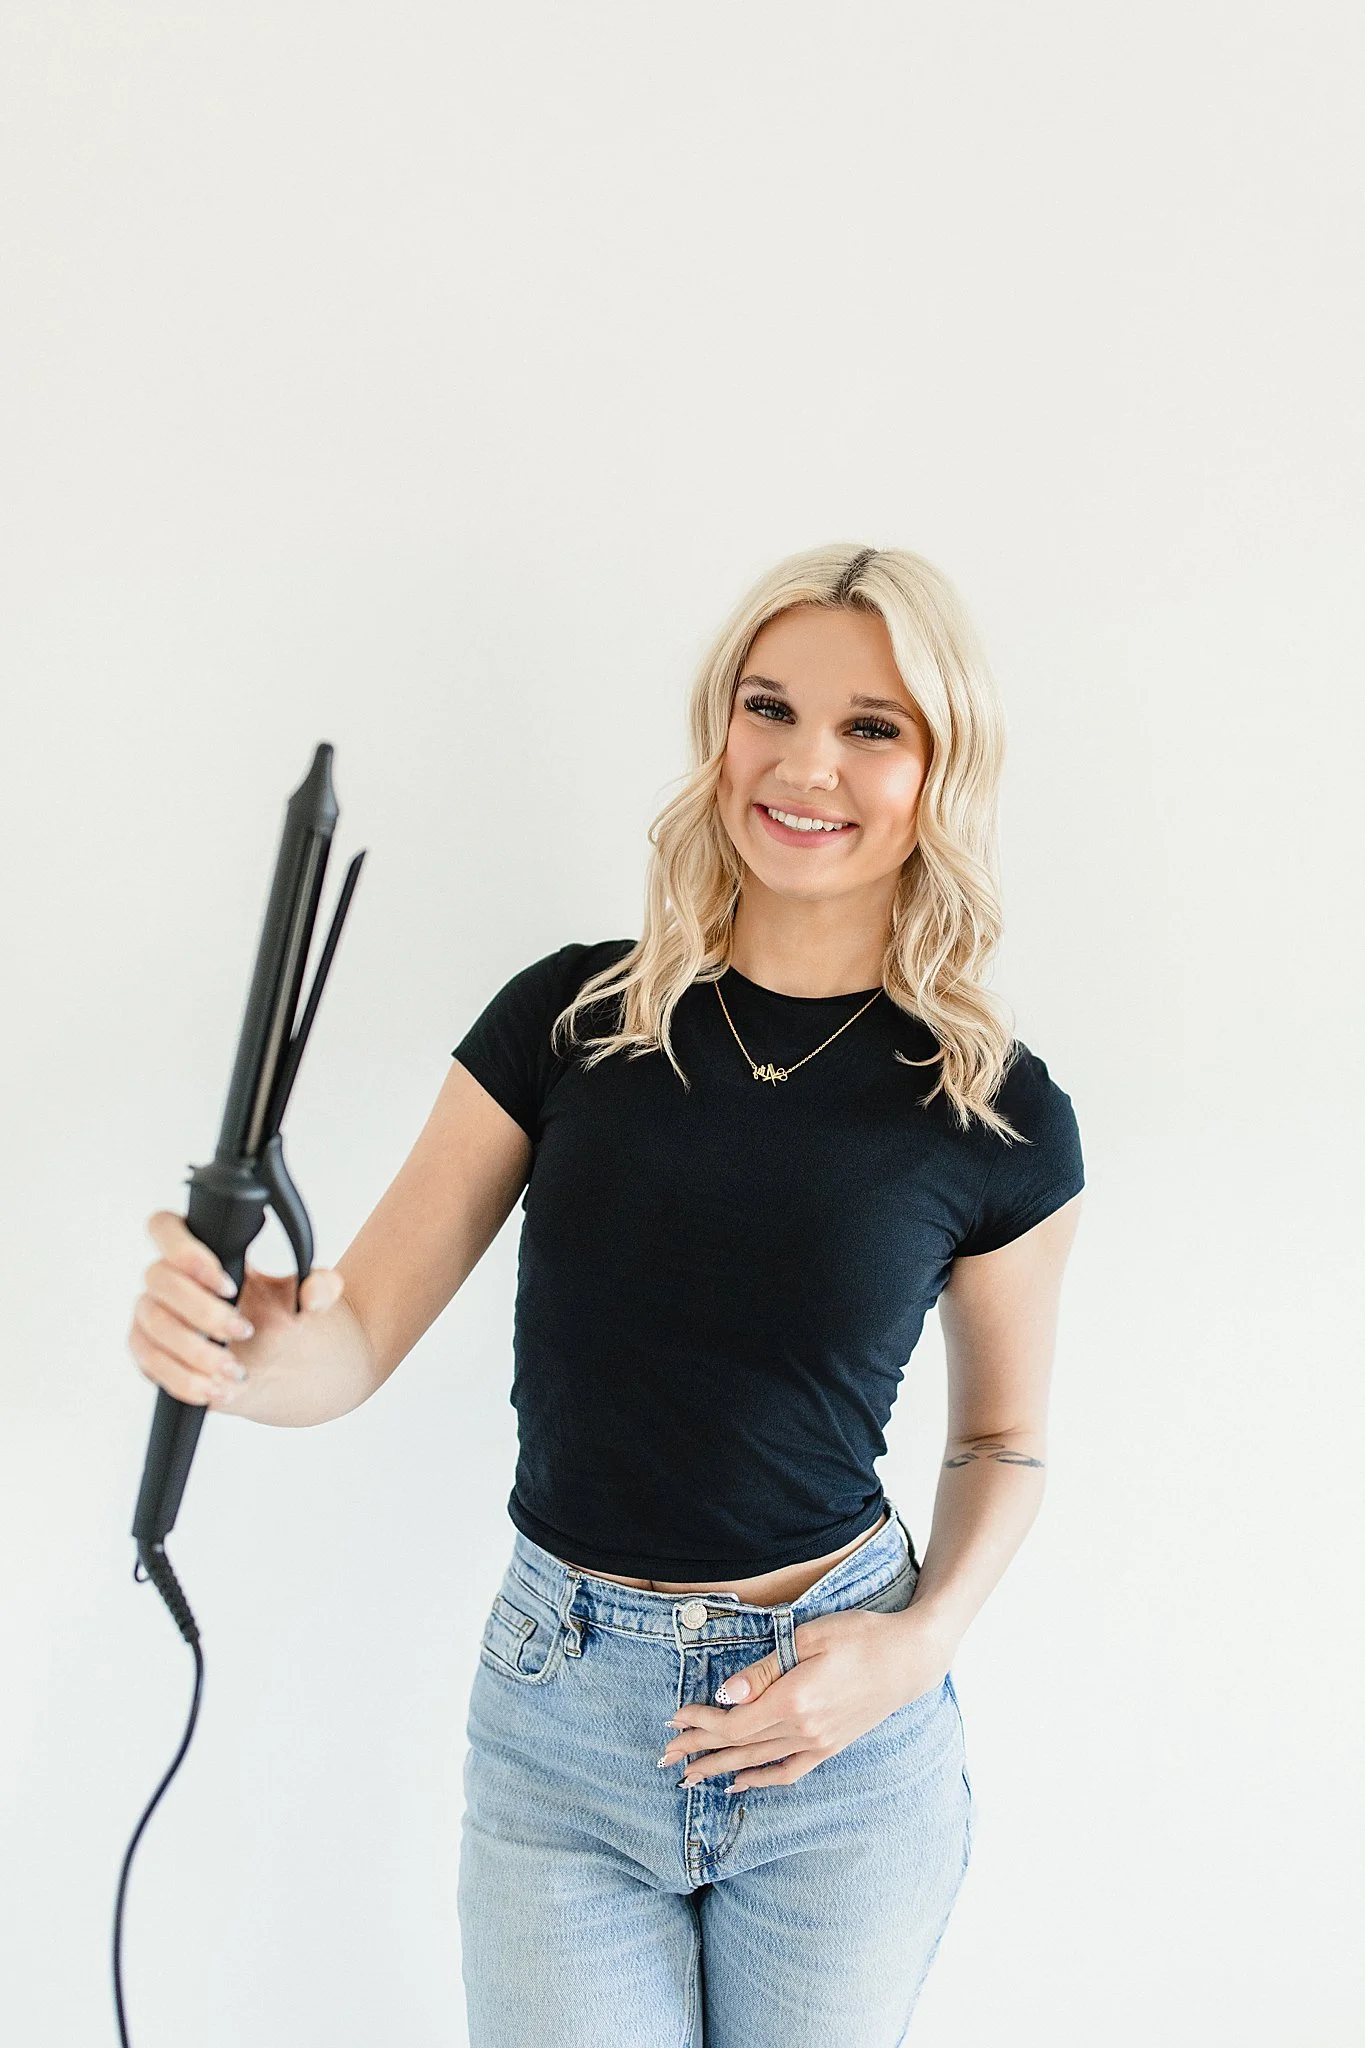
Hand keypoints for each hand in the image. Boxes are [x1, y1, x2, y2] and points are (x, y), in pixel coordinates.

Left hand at [659, 1606, 952, 1792]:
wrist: (909, 1659)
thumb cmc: (860, 1636)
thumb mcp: (809, 1638)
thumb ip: (764, 1669)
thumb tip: (726, 1696)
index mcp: (794, 1701)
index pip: (733, 1723)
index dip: (700, 1723)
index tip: (674, 1718)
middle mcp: (803, 1730)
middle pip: (738, 1746)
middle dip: (699, 1750)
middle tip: (665, 1756)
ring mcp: (818, 1743)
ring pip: (758, 1762)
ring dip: (720, 1768)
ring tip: (689, 1776)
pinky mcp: (830, 1747)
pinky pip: (788, 1772)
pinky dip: (760, 1780)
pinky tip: (739, 1783)